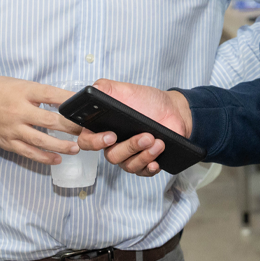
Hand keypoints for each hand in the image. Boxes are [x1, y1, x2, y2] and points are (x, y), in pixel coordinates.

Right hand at [0, 77, 82, 164]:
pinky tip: (57, 158)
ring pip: (41, 140)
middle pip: (50, 120)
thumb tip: (66, 100)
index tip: (85, 106)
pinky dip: (44, 157)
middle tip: (86, 130)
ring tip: (76, 147)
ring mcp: (12, 128)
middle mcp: (18, 110)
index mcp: (24, 92)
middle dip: (70, 126)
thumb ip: (40, 93)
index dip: (70, 101)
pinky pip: (28, 152)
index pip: (51, 95)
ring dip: (61, 145)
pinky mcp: (7, 142)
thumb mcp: (20, 84)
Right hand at [76, 79, 192, 176]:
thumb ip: (106, 88)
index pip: (87, 141)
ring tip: (158, 142)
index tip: (111, 136)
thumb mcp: (126, 90)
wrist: (172, 110)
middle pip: (111, 156)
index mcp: (103, 128)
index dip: (95, 142)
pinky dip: (150, 168)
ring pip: (128, 165)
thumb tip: (93, 90)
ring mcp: (128, 156)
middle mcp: (113, 145)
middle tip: (147, 136)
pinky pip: (142, 172)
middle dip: (130, 147)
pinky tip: (157, 162)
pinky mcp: (144, 163)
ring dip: (144, 155)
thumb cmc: (147, 101)